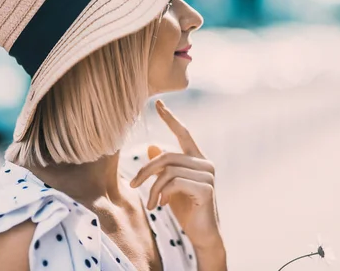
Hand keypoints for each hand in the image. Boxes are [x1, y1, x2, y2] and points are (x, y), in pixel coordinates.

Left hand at [130, 100, 221, 249]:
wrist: (203, 236)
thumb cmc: (187, 211)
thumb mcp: (170, 187)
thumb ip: (164, 168)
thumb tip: (151, 146)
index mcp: (197, 159)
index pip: (183, 133)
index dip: (170, 118)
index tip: (158, 103)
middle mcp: (205, 163)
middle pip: (167, 155)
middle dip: (146, 170)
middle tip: (132, 185)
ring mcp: (208, 175)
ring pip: (168, 169)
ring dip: (153, 188)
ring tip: (151, 203)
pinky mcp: (205, 188)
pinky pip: (174, 182)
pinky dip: (162, 193)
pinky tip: (162, 204)